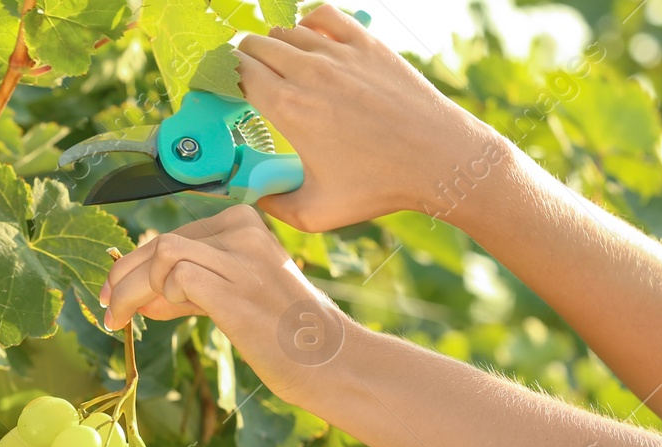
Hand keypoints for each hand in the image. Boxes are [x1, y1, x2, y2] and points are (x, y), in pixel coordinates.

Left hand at [99, 206, 353, 407]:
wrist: (330, 361)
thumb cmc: (285, 335)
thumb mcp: (235, 296)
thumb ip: (192, 288)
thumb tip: (141, 296)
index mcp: (243, 225)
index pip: (172, 236)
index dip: (134, 264)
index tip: (114, 293)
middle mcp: (243, 233)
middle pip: (160, 242)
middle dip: (122, 277)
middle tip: (106, 310)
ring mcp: (241, 259)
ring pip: (161, 255)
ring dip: (131, 289)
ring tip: (122, 320)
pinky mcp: (236, 290)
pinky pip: (176, 277)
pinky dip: (159, 298)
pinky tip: (157, 317)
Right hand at [236, 5, 503, 231]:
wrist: (438, 159)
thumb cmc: (378, 188)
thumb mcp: (315, 213)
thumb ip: (272, 203)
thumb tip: (249, 192)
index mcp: (289, 109)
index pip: (238, 73)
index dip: (224, 80)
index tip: (224, 92)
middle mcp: (309, 73)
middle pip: (255, 47)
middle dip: (242, 62)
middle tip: (245, 81)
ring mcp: (340, 54)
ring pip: (286, 31)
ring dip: (273, 46)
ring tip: (276, 67)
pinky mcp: (367, 44)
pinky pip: (323, 16)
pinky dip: (308, 24)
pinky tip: (310, 44)